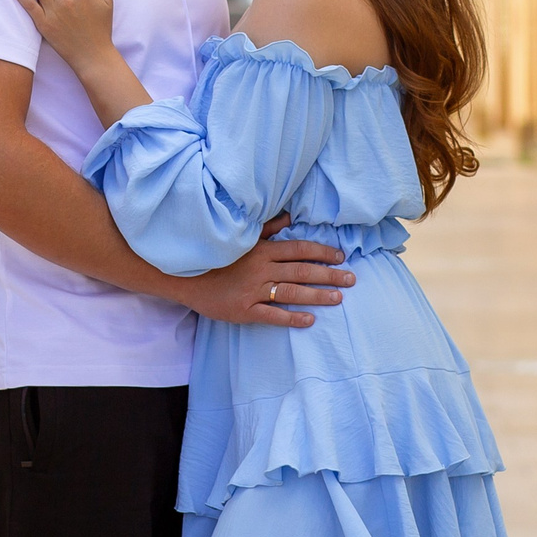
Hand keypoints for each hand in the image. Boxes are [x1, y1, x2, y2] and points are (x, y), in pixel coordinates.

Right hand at [197, 214, 353, 327]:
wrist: (185, 277)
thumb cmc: (217, 256)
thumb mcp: (241, 238)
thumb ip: (267, 229)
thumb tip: (290, 217)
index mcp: (262, 250)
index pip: (299, 250)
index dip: (322, 252)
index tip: (340, 257)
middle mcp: (261, 269)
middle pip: (302, 271)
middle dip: (329, 275)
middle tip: (351, 279)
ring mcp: (253, 291)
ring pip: (292, 293)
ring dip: (317, 296)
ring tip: (338, 299)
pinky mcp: (244, 310)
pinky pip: (272, 315)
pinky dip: (292, 318)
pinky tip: (310, 320)